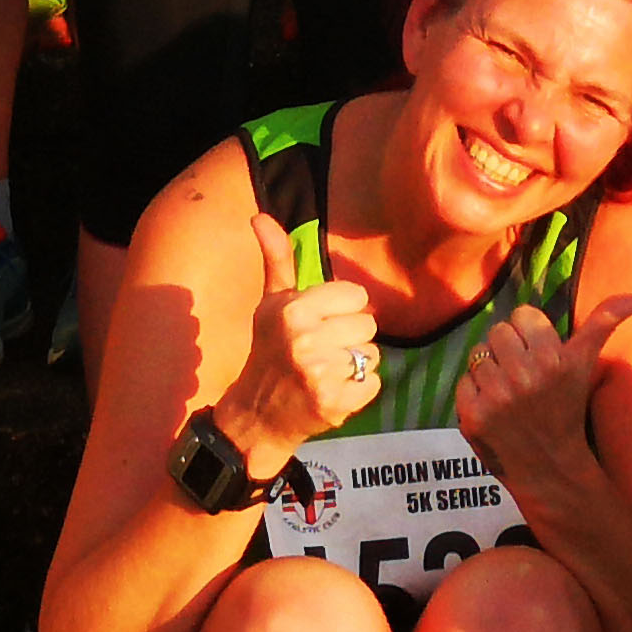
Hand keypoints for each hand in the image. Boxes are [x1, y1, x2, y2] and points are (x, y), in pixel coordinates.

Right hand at [222, 261, 385, 469]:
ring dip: (355, 364)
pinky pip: (374, 383)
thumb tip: (260, 216)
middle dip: (350, 337)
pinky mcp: (335, 403)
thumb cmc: (270, 350)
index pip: (356, 295)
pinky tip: (333, 391)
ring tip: (327, 371)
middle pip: (368, 325)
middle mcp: (305, 340)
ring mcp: (320, 374)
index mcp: (293, 310)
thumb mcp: (271, 303)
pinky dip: (359, 390)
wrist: (257, 415)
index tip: (321, 323)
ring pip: (372, 354)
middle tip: (323, 351)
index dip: (342, 309)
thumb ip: (277, 259)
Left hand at [456, 285, 631, 515]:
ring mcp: (496, 396)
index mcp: (553, 358)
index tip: (539, 356)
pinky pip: (463, 381)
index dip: (530, 335)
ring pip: (478, 354)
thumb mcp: (587, 365)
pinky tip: (494, 409)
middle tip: (523, 376)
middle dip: (509, 350)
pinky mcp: (473, 416)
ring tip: (509, 393)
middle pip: (497, 332)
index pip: (522, 315)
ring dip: (491, 371)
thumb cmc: (568, 409)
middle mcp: (524, 375)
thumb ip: (606, 323)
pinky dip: (475, 394)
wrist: (550, 467)